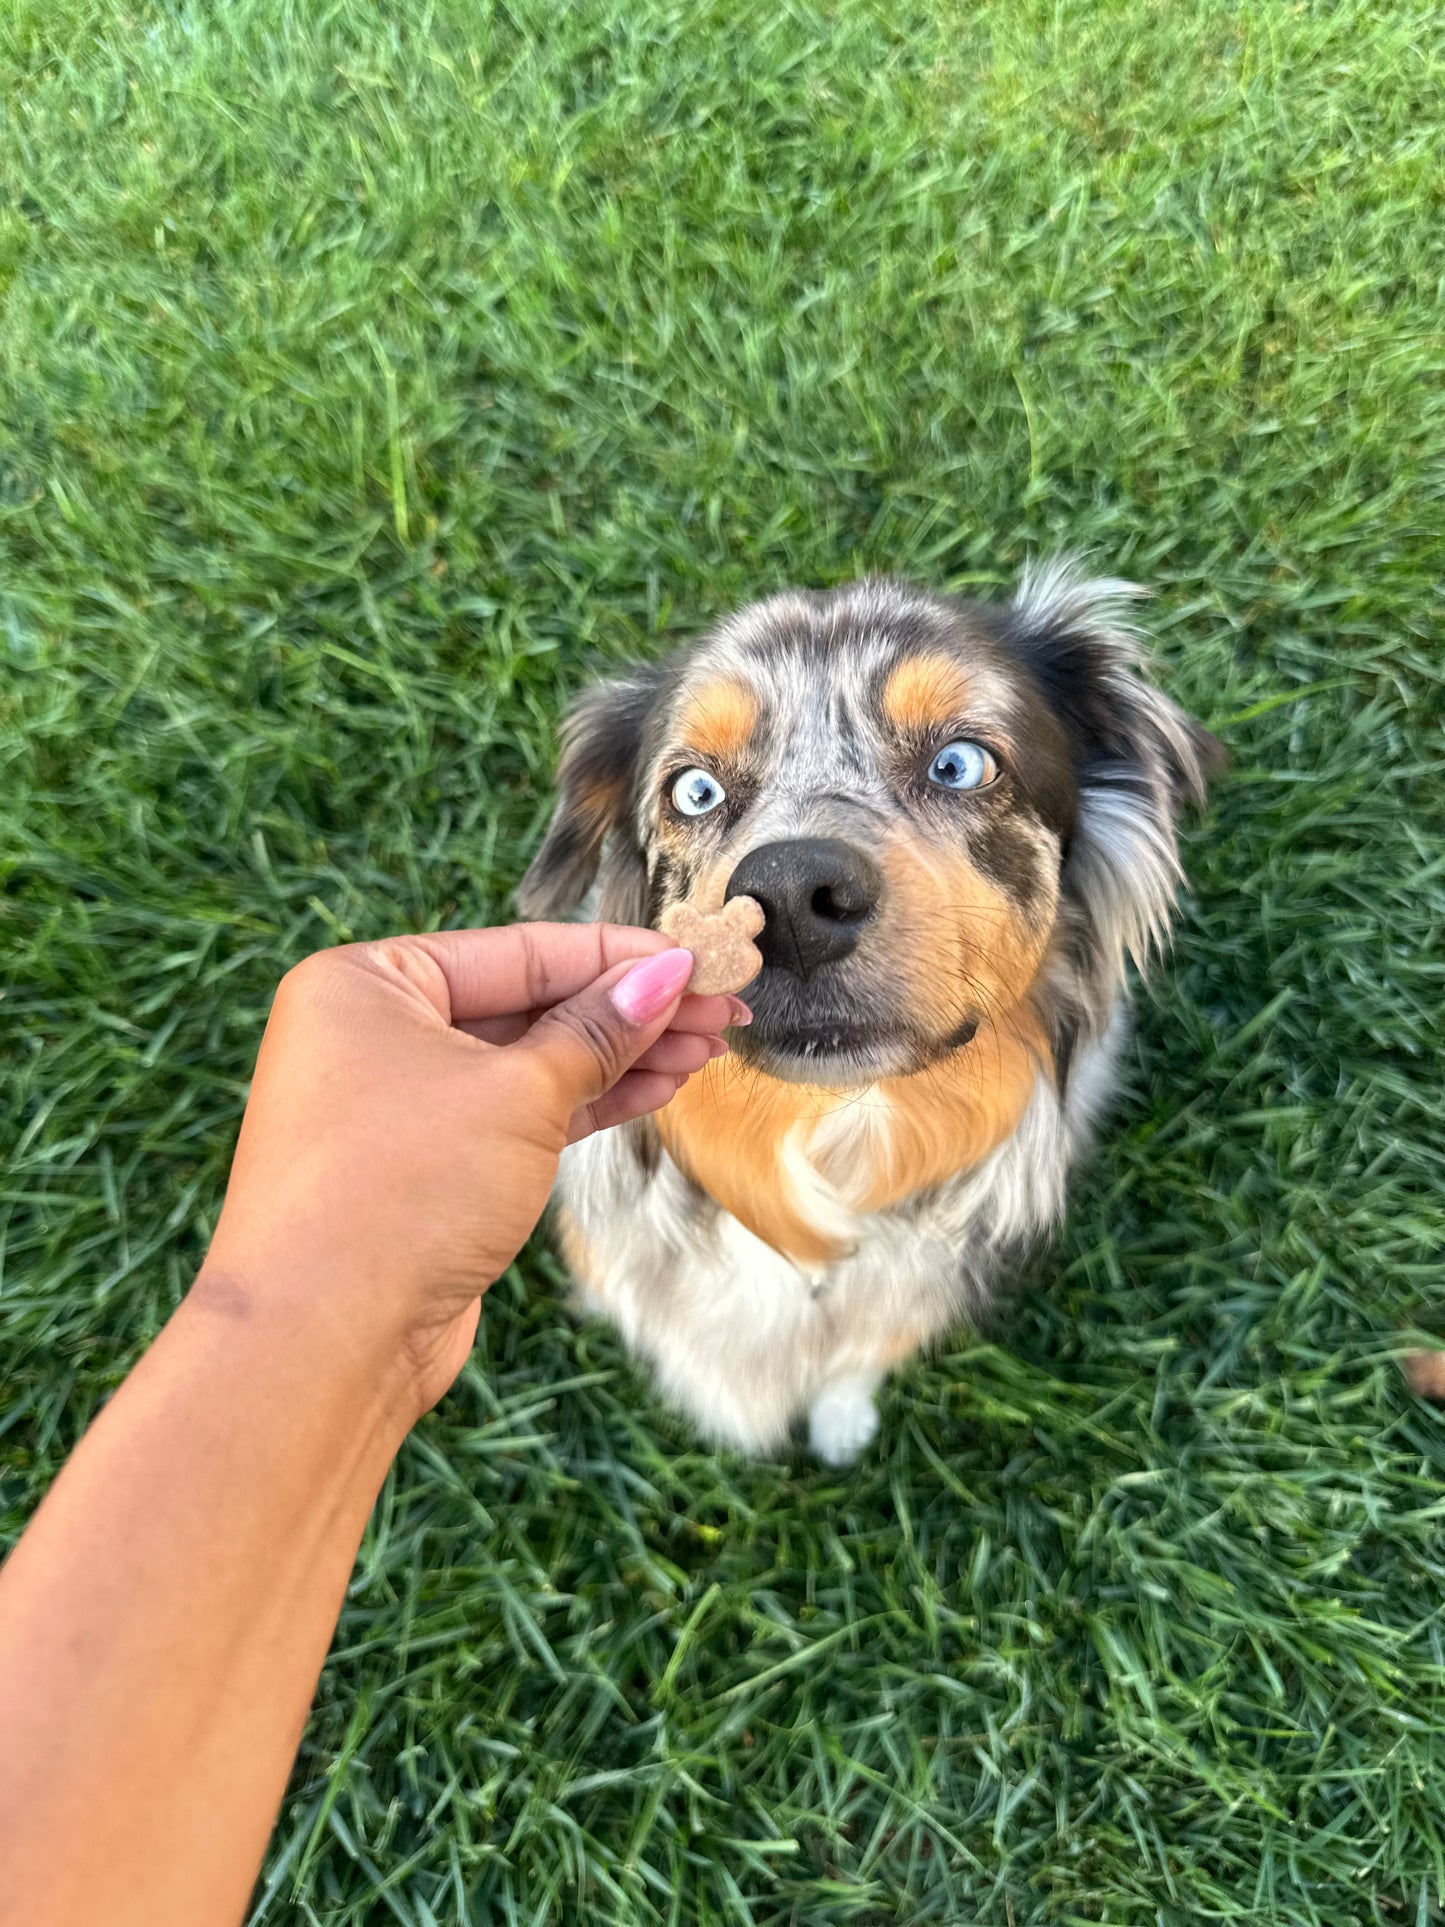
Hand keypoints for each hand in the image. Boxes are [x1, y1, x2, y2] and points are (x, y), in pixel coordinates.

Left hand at [198, 924, 741, 1420]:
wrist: (322, 1342)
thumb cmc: (394, 1194)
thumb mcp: (515, 1094)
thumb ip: (596, 1031)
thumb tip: (663, 977)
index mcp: (366, 983)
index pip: (518, 951)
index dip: (618, 956)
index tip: (697, 959)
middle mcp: (373, 1034)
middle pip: (527, 1005)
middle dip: (628, 1011)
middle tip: (721, 1008)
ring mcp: (398, 1106)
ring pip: (529, 1064)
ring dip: (619, 1058)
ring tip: (705, 1050)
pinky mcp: (426, 1170)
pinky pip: (517, 1116)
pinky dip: (585, 1104)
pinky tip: (655, 1089)